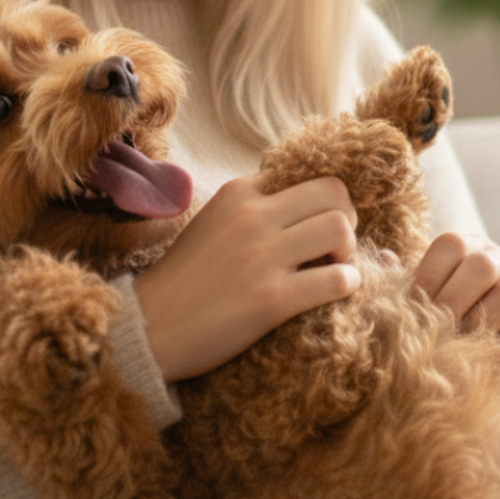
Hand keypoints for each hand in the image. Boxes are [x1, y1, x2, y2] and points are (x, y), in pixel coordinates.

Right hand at [133, 173, 360, 382]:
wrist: (151, 324)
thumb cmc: (185, 275)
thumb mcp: (214, 219)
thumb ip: (251, 204)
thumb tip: (299, 200)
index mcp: (239, 191)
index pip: (309, 174)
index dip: (326, 199)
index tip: (321, 223)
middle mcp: (252, 215)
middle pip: (333, 194)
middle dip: (347, 217)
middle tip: (336, 245)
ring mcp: (262, 256)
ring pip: (339, 230)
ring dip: (348, 251)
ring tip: (334, 267)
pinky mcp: (272, 298)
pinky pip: (335, 280)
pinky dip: (347, 284)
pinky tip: (338, 290)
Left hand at [413, 232, 499, 349]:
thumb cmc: (460, 323)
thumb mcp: (432, 301)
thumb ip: (407, 281)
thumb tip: (383, 259)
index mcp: (475, 247)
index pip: (452, 244)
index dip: (429, 275)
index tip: (414, 307)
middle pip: (482, 264)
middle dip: (454, 300)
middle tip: (437, 329)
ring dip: (483, 323)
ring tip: (464, 345)